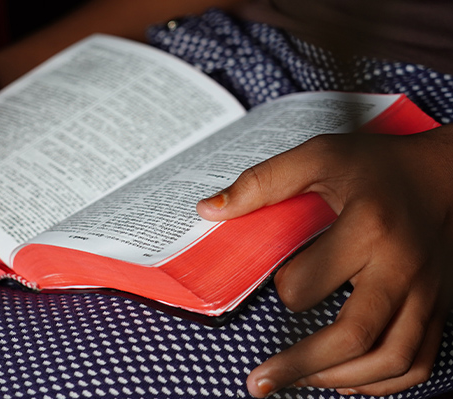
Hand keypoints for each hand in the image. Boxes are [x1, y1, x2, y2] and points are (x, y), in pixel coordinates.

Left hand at [197, 125, 452, 396]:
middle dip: (300, 366)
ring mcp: (426, 293)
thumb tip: (209, 209)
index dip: (284, 289)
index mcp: (368, 228)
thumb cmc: (380, 167)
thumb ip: (264, 182)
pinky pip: (416, 363)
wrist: (447, 174)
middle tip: (260, 383)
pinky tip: (345, 380)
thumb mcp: (321, 156)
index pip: (311, 282)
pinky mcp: (439, 309)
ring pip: (391, 361)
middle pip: (356, 336)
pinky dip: (381, 384)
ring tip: (297, 381)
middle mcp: (402, 267)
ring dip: (338, 380)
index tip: (276, 283)